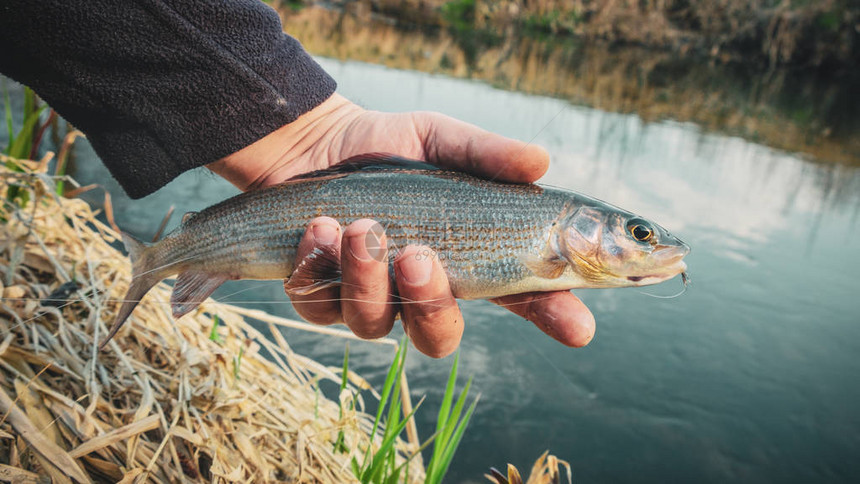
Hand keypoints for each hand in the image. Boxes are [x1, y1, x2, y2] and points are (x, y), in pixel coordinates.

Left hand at [208, 94, 594, 356]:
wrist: (313, 142)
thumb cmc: (389, 147)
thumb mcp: (441, 138)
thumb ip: (487, 154)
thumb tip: (540, 161)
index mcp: (467, 259)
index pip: (523, 297)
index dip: (555, 316)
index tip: (579, 328)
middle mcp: (420, 291)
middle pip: (439, 335)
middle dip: (429, 303)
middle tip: (418, 255)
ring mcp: (367, 299)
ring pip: (373, 324)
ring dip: (366, 277)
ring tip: (358, 226)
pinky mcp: (317, 295)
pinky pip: (319, 304)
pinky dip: (320, 265)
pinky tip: (319, 227)